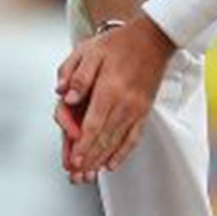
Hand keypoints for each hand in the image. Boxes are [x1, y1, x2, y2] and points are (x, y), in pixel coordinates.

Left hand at [55, 18, 175, 181]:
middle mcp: (124, 103)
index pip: (92, 124)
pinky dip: (122, 153)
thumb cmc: (118, 42)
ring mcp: (136, 109)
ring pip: (117, 141)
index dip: (82, 145)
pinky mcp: (144, 111)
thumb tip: (64, 96)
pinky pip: (133, 138)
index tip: (73, 160)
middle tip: (76, 177)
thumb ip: (76, 75)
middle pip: (103, 138)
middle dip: (89, 160)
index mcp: (109, 88)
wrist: (152, 38)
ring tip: (89, 176)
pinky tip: (112, 164)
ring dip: (101, 160)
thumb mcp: (90, 50)